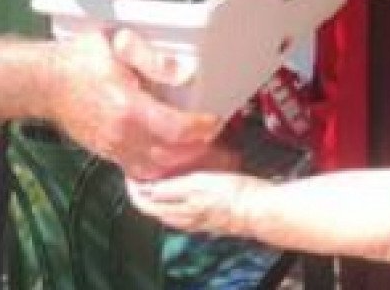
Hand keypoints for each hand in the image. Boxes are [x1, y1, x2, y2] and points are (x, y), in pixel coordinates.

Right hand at [47, 28, 222, 180]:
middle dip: (199, 151)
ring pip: (156, 170)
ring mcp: (113, 148)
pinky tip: (174, 160)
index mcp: (128, 109)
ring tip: (203, 153)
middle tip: (219, 141)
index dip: (202, 127)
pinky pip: (139, 171)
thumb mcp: (118, 43)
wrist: (44, 83)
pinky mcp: (107, 153)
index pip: (176, 130)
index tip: (216, 119)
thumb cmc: (80, 60)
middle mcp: (122, 136)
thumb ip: (151, 57)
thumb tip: (182, 73)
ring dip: (181, 164)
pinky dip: (161, 170)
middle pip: (171, 157)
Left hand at [127, 171, 267, 238]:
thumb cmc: (233, 195)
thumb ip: (171, 187)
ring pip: (167, 208)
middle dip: (143, 190)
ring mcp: (196, 218)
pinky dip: (175, 197)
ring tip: (157, 175)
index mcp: (178, 210)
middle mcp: (184, 217)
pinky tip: (182, 186)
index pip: (144, 202)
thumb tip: (146, 189)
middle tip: (139, 170)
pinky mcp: (209, 216)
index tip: (129, 171)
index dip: (133, 187)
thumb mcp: (198, 184)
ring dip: (158, 194)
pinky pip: (183, 208)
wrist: (260, 209)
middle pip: (153, 207)